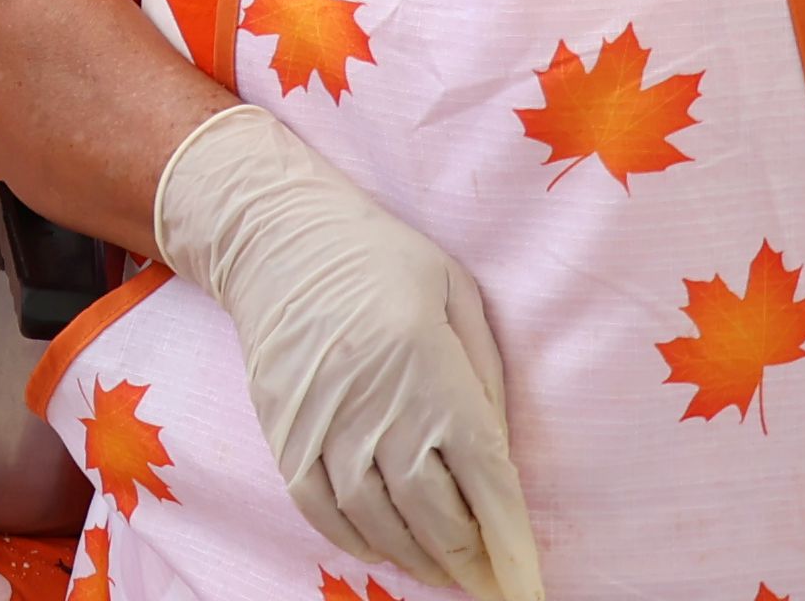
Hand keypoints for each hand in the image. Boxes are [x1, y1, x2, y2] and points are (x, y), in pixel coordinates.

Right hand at [154, 106, 542, 600]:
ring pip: (378, 522)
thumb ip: (483, 374)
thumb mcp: (456, 292)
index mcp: (428, 365)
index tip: (527, 580)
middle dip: (467, 559)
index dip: (510, 539)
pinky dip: (355, 541)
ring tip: (444, 572)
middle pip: (433, 513)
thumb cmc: (381, 257)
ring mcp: (324, 423)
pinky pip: (320, 508)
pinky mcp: (285, 432)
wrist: (277, 237)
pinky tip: (382, 550)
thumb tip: (499, 457)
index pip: (484, 474)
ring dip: (417, 559)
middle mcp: (376, 404)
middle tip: (489, 581)